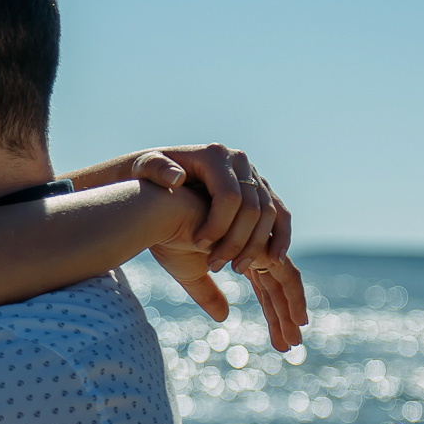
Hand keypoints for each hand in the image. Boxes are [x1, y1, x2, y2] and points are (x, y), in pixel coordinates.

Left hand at [124, 144, 291, 273]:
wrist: (159, 172)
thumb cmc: (148, 173)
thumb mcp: (144, 168)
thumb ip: (155, 169)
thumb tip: (176, 178)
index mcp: (214, 156)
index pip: (229, 196)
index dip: (218, 225)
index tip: (197, 246)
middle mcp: (239, 161)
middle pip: (252, 206)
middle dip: (236, 241)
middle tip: (215, 266)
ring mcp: (252, 174)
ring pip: (269, 213)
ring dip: (256, 245)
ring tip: (236, 268)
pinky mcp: (259, 188)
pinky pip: (279, 213)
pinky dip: (280, 236)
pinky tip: (274, 259)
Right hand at [147, 188, 307, 352]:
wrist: (158, 216)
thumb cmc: (166, 237)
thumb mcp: (189, 273)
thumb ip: (208, 294)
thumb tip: (225, 317)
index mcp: (240, 250)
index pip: (265, 285)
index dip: (272, 311)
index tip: (280, 338)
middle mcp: (254, 244)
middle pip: (278, 284)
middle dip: (285, 316)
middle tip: (292, 345)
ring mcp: (258, 240)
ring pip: (285, 281)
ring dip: (290, 311)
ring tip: (294, 338)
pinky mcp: (259, 241)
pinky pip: (283, 273)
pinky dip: (291, 295)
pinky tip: (293, 317)